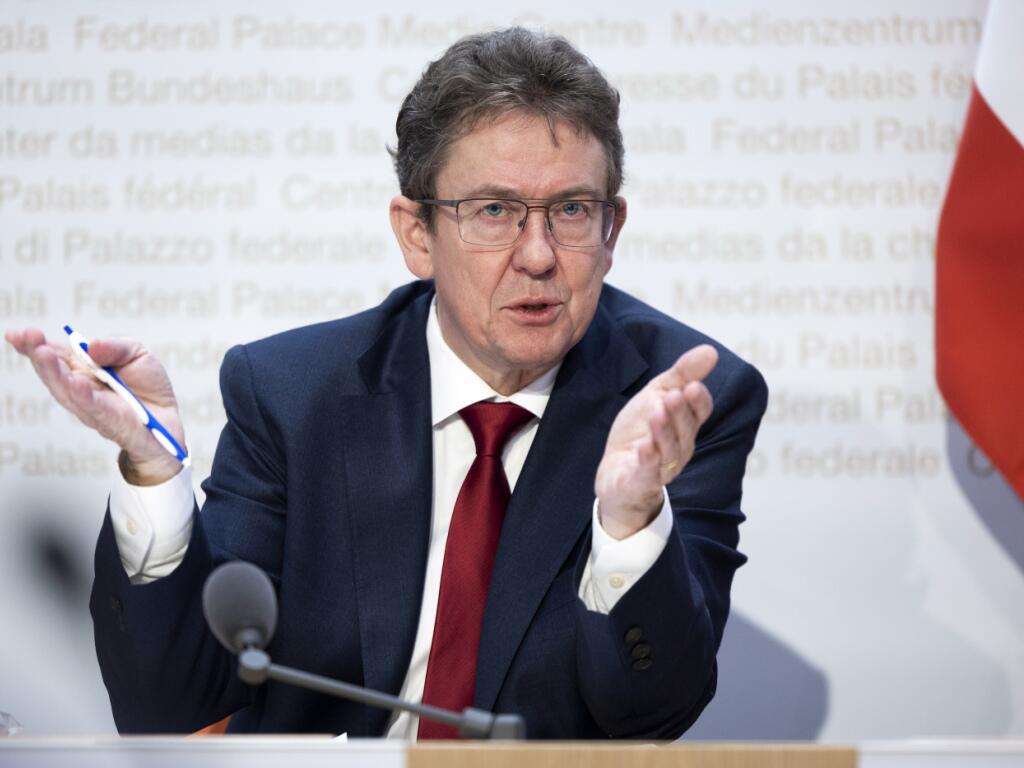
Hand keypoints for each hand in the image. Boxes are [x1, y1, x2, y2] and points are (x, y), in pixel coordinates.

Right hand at [4, 328, 185, 485]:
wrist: (168, 421)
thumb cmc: (146, 386)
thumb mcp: (137, 354)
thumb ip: (116, 346)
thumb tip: (91, 345)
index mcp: (81, 371)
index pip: (53, 357)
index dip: (34, 346)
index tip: (17, 334)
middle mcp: (80, 391)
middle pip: (55, 375)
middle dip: (40, 356)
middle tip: (29, 338)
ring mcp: (94, 410)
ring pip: (69, 393)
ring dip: (55, 374)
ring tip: (43, 354)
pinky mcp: (115, 426)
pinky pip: (98, 411)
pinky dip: (86, 397)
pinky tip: (76, 383)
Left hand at [594, 344, 716, 539]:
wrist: (616, 474)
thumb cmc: (640, 432)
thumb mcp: (657, 395)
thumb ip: (682, 374)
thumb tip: (711, 351)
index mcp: (684, 425)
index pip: (699, 413)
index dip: (698, 401)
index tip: (692, 386)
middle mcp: (679, 447)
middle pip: (685, 430)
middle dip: (680, 413)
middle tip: (674, 395)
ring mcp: (661, 467)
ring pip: (669, 450)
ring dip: (664, 433)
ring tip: (657, 414)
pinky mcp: (640, 482)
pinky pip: (648, 472)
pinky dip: (648, 460)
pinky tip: (644, 447)